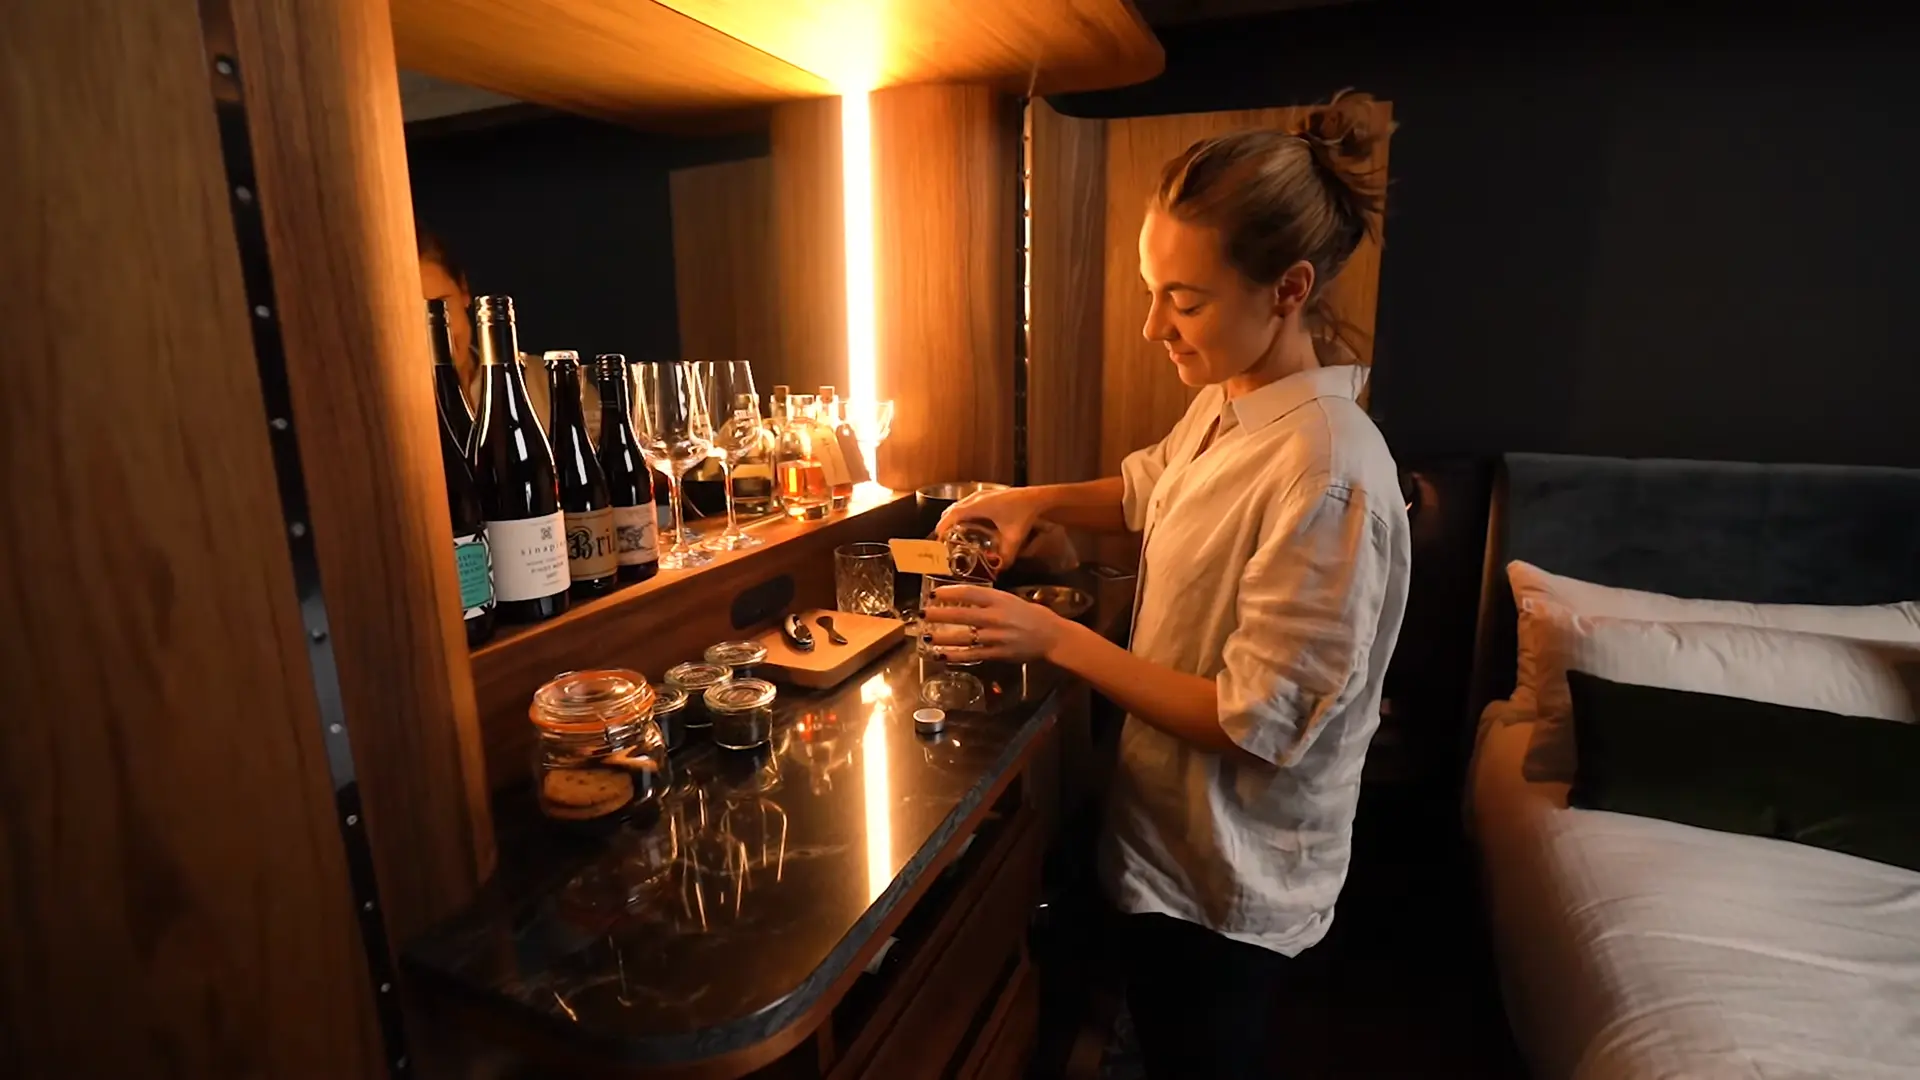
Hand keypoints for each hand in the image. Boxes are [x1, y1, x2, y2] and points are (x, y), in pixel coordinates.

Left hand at [920, 585, 1071, 663]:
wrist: (1051, 636)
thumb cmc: (1031, 615)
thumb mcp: (1012, 600)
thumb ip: (990, 600)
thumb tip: (965, 599)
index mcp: (1000, 600)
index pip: (969, 593)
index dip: (949, 593)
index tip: (934, 594)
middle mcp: (996, 617)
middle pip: (962, 615)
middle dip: (939, 615)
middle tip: (922, 614)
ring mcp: (996, 637)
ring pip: (963, 637)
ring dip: (942, 638)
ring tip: (926, 638)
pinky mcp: (997, 653)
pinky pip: (972, 655)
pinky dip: (955, 655)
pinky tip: (941, 655)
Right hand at [934, 488, 1042, 565]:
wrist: (1038, 497)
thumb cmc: (1024, 514)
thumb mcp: (1014, 538)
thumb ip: (1005, 556)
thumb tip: (998, 571)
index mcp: (977, 506)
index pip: (951, 515)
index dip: (942, 527)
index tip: (937, 539)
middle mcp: (976, 498)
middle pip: (952, 510)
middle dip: (945, 523)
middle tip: (943, 539)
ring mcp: (982, 494)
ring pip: (959, 505)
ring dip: (953, 517)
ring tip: (953, 532)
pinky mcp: (988, 494)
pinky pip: (968, 503)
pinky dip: (963, 512)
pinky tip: (970, 523)